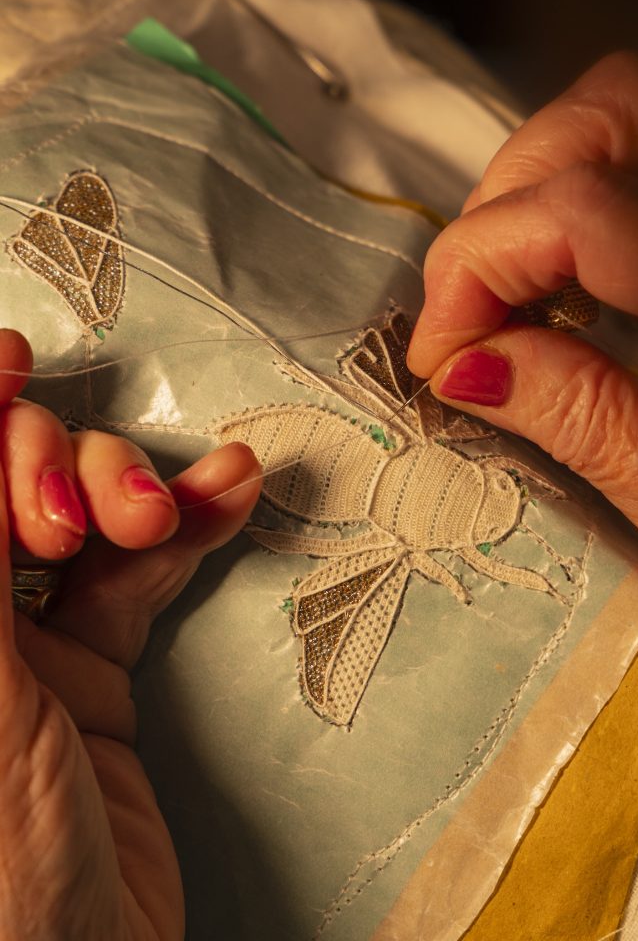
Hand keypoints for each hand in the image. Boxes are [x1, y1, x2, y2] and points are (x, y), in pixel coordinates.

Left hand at [0, 330, 260, 939]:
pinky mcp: (96, 667)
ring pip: (81, 521)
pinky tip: (229, 495)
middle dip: (63, 473)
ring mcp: (23, 644)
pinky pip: (142, 574)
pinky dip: (188, 532)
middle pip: (6, 488)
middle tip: (102, 515)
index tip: (11, 355)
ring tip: (178, 507)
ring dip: (137, 494)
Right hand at [408, 52, 637, 578]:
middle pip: (611, 114)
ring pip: (631, 117)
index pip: (584, 209)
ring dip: (539, 192)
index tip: (443, 355)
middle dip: (505, 202)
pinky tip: (570, 289)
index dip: (478, 267)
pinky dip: (581, 207)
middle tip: (473, 312)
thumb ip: (590, 423)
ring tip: (513, 298)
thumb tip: (469, 364)